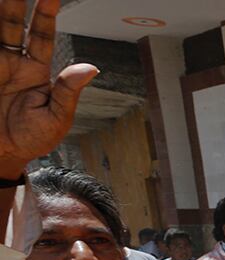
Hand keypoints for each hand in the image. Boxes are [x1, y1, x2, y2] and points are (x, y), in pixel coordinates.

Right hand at [0, 0, 97, 178]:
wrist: (0, 155)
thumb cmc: (30, 140)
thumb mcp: (55, 118)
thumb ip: (68, 91)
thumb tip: (91, 68)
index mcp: (35, 71)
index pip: (42, 35)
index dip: (46, 14)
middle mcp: (12, 62)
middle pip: (13, 24)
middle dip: (16, 3)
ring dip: (1, 11)